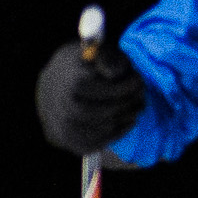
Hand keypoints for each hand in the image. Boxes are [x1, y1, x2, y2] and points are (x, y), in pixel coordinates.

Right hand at [35, 33, 147, 154]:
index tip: (138, 81)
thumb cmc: (85, 68)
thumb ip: (108, 57)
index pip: (100, 89)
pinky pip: (102, 142)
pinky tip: (128, 119)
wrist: (56, 89)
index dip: (123, 87)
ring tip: (137, 105)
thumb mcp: (95, 54)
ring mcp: (67, 128)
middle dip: (127, 103)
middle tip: (141, 95)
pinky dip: (120, 131)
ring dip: (127, 116)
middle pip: (104, 111)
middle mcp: (64, 108)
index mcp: (70, 82)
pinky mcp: (74, 143)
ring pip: (105, 127)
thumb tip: (114, 73)